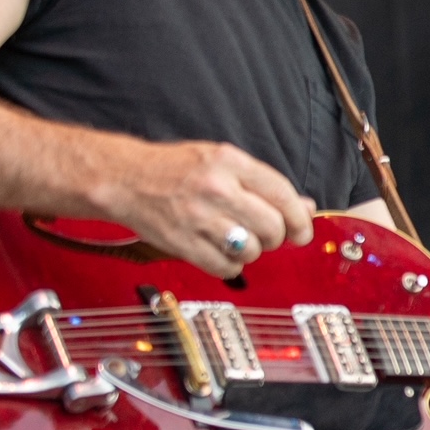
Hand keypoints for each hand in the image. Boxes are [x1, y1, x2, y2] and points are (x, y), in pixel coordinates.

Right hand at [98, 138, 316, 277]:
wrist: (123, 178)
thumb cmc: (175, 169)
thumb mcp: (221, 161)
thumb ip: (264, 183)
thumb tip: (306, 207)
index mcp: (229, 162)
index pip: (282, 194)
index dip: (300, 218)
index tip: (302, 231)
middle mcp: (216, 189)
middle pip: (272, 227)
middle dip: (276, 237)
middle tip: (265, 235)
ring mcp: (198, 218)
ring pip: (251, 250)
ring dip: (251, 251)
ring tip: (236, 240)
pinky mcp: (183, 243)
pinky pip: (226, 267)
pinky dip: (230, 266)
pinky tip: (220, 251)